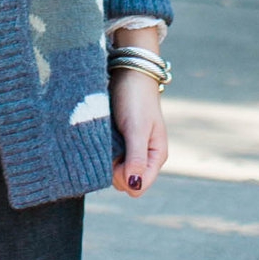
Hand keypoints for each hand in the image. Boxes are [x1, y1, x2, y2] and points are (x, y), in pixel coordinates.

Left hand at [109, 60, 167, 197]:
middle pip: (125, 183)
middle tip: (111, 145)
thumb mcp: (136, 128)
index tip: (117, 159)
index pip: (138, 187)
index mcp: (155, 156)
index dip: (125, 179)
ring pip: (114, 172)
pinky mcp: (119, 143)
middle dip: (114, 170)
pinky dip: (103, 153)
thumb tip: (134, 186)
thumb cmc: (135, 99)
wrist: (127, 73)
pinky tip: (103, 138)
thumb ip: (136, 157)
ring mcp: (131, 151)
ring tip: (107, 139)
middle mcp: (144, 157)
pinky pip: (109, 159)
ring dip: (107, 161)